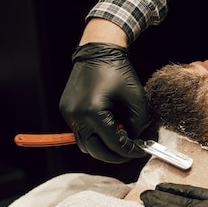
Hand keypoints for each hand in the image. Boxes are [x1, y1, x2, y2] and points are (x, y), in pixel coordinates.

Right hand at [59, 42, 148, 162]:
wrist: (98, 50)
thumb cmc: (118, 70)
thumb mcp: (136, 98)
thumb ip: (138, 123)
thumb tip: (134, 140)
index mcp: (94, 112)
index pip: (113, 144)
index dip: (129, 151)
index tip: (141, 151)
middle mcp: (77, 116)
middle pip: (95, 150)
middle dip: (114, 155)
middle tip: (129, 152)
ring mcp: (69, 114)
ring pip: (85, 144)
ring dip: (102, 146)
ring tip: (119, 137)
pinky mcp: (67, 110)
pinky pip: (80, 132)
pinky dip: (94, 134)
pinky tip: (108, 125)